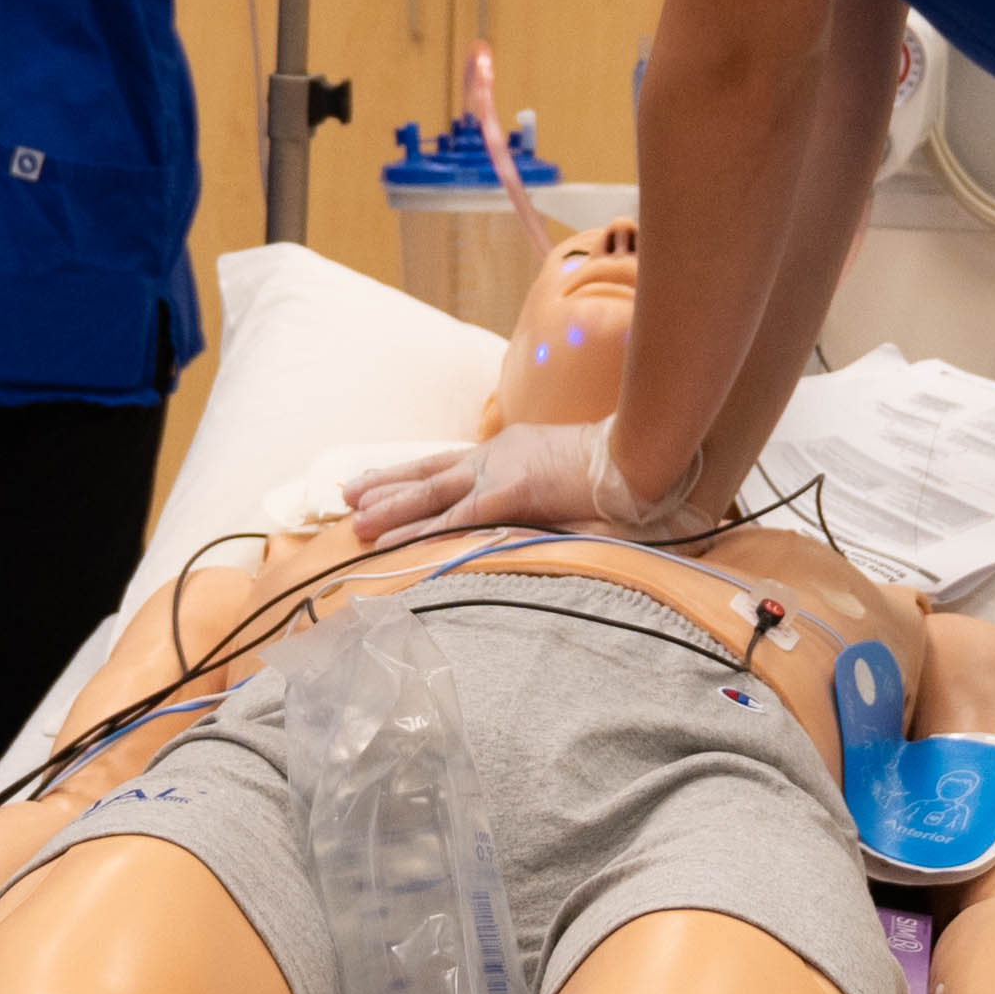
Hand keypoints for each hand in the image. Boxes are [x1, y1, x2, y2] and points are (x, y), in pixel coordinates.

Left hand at [338, 415, 706, 546]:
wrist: (649, 463)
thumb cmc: (620, 482)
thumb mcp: (570, 493)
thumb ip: (543, 506)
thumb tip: (530, 521)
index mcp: (512, 453)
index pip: (452, 463)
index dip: (414, 474)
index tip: (381, 483)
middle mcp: (499, 456)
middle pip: (430, 471)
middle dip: (386, 485)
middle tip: (346, 496)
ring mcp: (502, 471)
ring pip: (431, 491)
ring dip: (389, 507)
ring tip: (352, 518)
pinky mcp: (511, 493)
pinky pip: (453, 516)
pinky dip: (416, 529)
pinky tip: (387, 540)